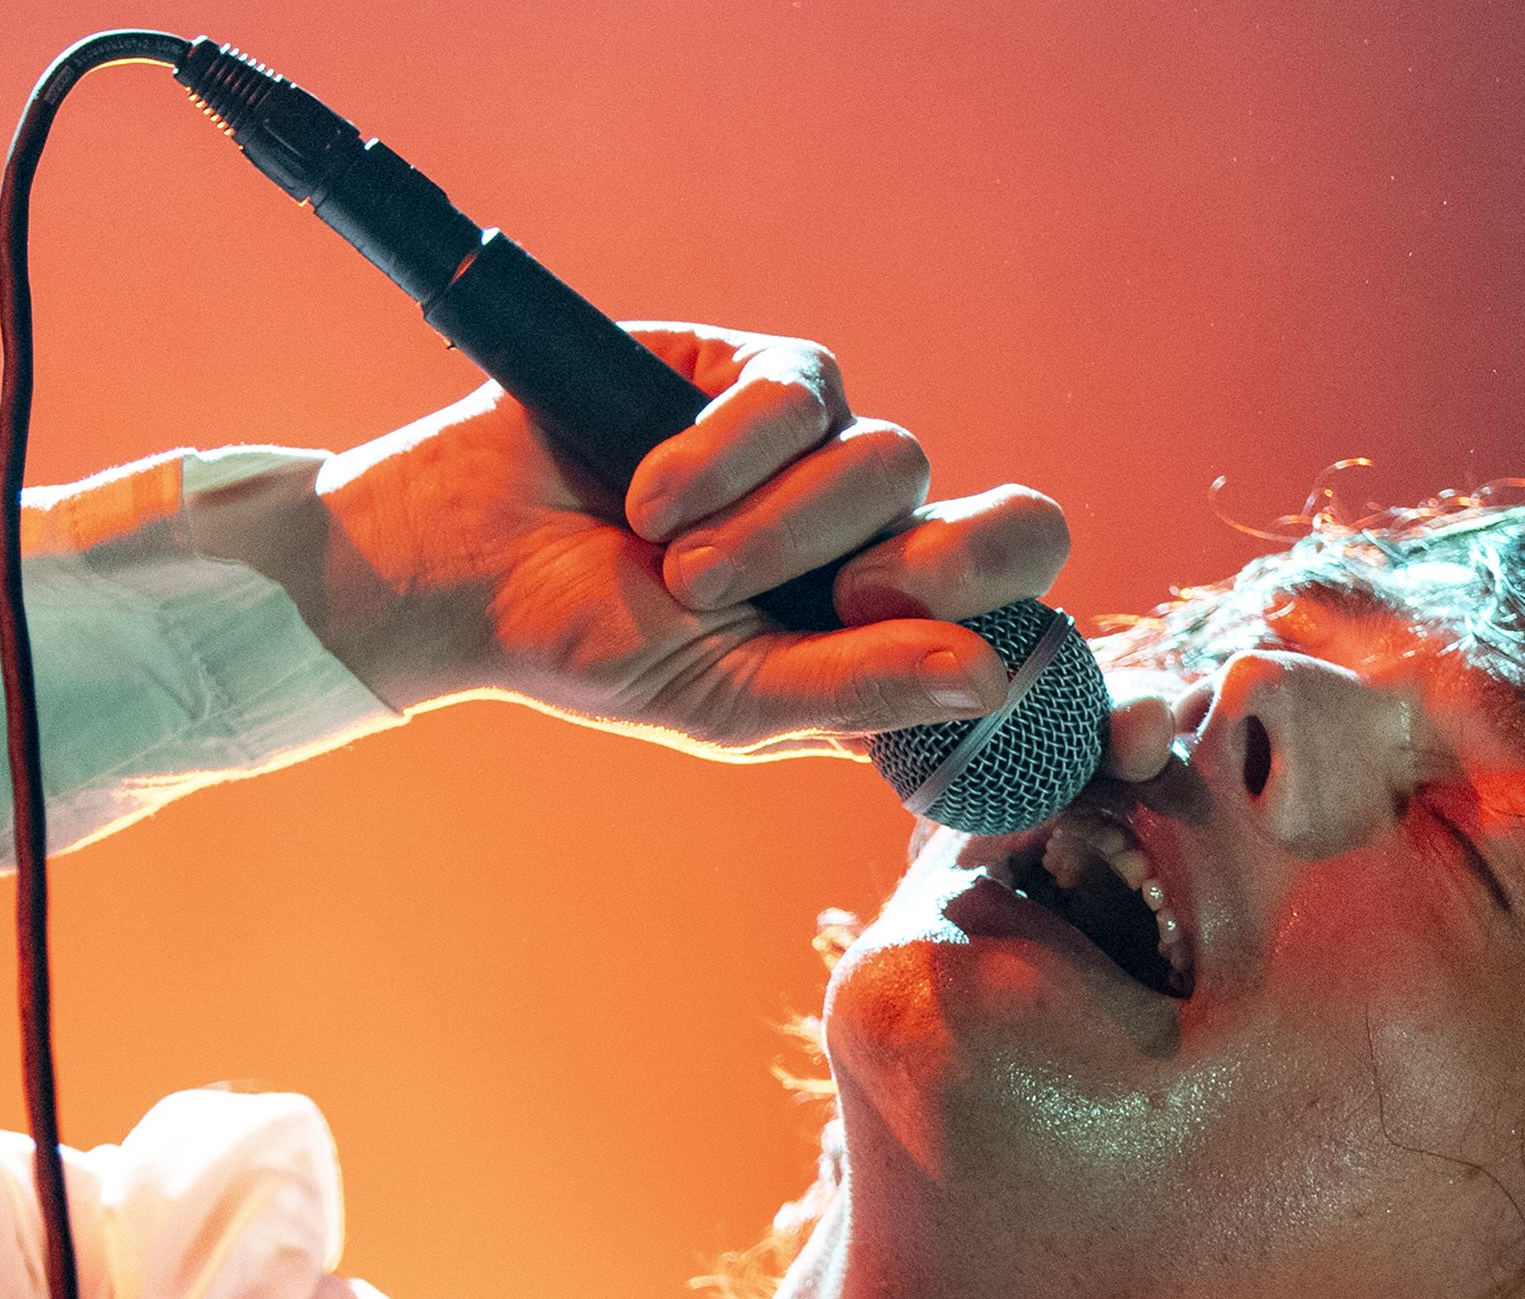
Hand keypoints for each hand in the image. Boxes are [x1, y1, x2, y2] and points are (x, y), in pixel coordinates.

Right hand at [288, 325, 1071, 753]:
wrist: (464, 565)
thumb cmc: (593, 648)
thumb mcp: (730, 700)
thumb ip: (860, 690)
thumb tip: (996, 676)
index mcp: (889, 636)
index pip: (1023, 620)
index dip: (1060, 646)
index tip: (1009, 670)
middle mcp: (876, 539)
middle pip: (1009, 526)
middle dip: (941, 568)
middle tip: (852, 596)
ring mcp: (825, 451)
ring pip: (894, 459)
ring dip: (784, 526)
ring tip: (679, 568)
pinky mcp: (761, 373)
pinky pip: (805, 392)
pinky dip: (730, 450)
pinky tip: (653, 492)